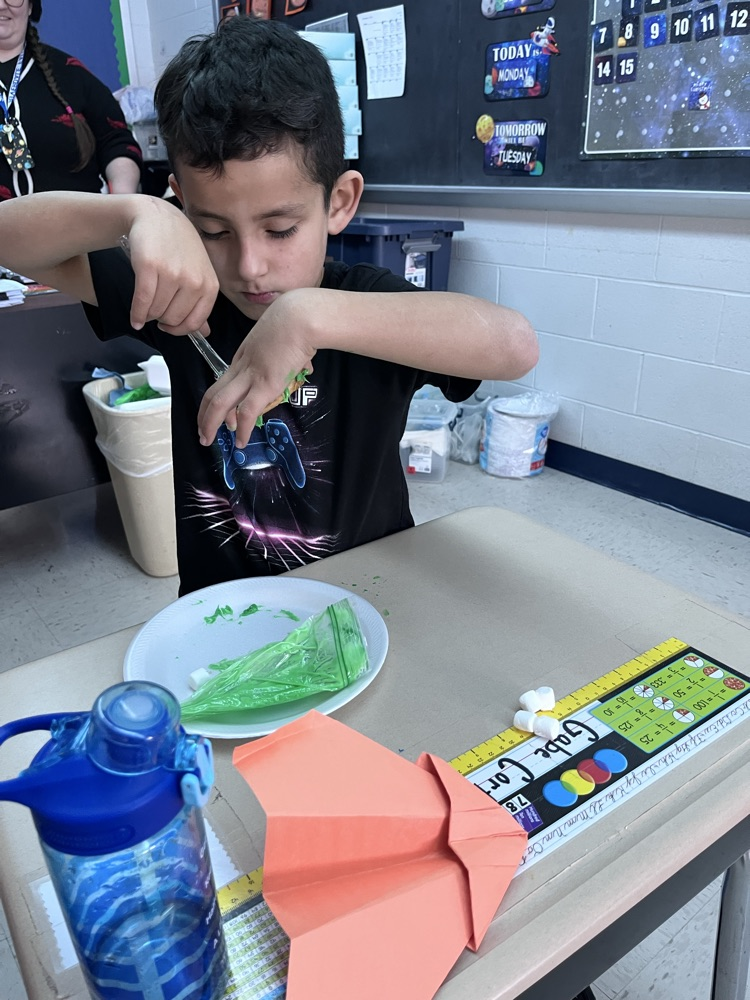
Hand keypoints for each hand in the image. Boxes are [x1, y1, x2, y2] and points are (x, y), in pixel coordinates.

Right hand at [126, 200, 219, 335]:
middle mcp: (194, 281)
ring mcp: (173, 273)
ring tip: (146, 303)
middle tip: (155, 308)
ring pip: (156, 311)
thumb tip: (205, 333)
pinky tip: (135, 318)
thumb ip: (201, 304)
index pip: (195, 323)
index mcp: (210, 285)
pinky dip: (136, 313)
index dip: (178, 329)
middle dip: (161, 319)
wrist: (157, 217)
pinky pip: (142, 301)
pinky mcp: (150, 267)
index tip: (168, 326)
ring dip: (148, 313)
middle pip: (173, 319)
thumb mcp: (198, 273)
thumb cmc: (178, 247)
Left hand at [197, 290, 314, 447]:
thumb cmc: (298, 320)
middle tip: (202, 433)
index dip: (217, 402)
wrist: (301, 316)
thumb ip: (290, 352)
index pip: (224, 382)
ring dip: (210, 424)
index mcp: (245, 355)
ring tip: (208, 440)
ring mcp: (251, 375)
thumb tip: (304, 360)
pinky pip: (246, 412)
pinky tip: (241, 441)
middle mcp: (242, 366)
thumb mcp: (284, 338)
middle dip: (204, 415)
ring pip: (220, 403)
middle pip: (213, 393)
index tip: (219, 417)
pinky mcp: (265, 384)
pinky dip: (242, 429)